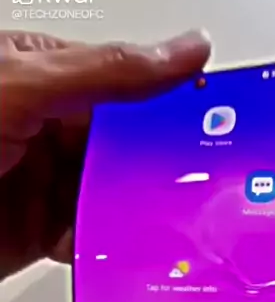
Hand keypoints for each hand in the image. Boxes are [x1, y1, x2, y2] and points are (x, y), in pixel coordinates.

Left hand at [0, 29, 209, 279]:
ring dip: (143, 212)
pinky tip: (129, 250)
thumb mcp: (24, 87)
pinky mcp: (48, 230)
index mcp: (51, 76)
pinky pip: (97, 236)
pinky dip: (116, 246)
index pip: (132, 84)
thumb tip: (184, 51)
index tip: (222, 118)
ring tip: (177, 222)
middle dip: (165, 167)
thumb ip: (107, 72)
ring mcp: (52, 181)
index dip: (179, 101)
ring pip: (120, 196)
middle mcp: (55, 128)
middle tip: (208, 182)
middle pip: (132, 146)